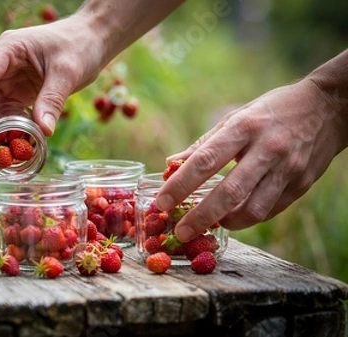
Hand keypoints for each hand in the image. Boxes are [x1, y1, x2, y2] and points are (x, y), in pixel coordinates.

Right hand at [0, 18, 105, 150]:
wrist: (89, 42)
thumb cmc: (78, 46)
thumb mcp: (68, 71)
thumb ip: (53, 99)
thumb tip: (44, 131)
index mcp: (8, 48)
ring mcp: (4, 81)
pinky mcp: (13, 96)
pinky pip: (1, 116)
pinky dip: (1, 132)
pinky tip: (7, 148)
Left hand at [156, 78, 347, 241]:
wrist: (329, 108)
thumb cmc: (271, 112)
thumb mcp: (236, 117)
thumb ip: (204, 144)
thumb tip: (170, 164)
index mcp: (244, 127)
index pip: (205, 160)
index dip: (181, 184)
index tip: (162, 203)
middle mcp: (268, 149)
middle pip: (229, 191)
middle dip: (200, 216)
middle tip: (180, 231)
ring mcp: (288, 169)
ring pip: (253, 208)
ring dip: (226, 222)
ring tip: (207, 225)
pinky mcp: (302, 184)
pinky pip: (270, 210)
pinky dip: (247, 218)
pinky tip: (232, 218)